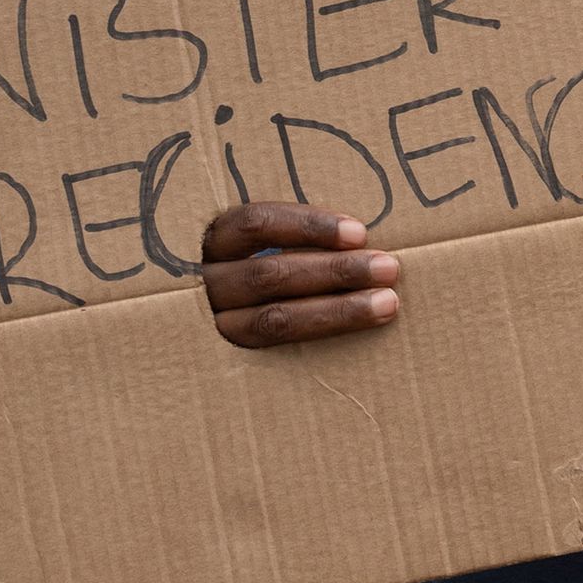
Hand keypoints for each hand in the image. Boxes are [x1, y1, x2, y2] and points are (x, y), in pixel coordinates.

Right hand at [200, 202, 397, 348]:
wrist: (194, 357)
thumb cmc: (259, 271)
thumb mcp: (259, 243)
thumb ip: (294, 237)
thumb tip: (361, 236)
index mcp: (208, 240)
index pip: (255, 224)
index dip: (308, 227)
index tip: (358, 233)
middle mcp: (201, 282)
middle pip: (269, 275)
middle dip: (335, 271)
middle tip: (387, 268)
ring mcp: (207, 325)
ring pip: (273, 319)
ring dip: (337, 310)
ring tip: (386, 303)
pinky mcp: (222, 358)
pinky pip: (273, 350)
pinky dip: (318, 335)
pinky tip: (354, 329)